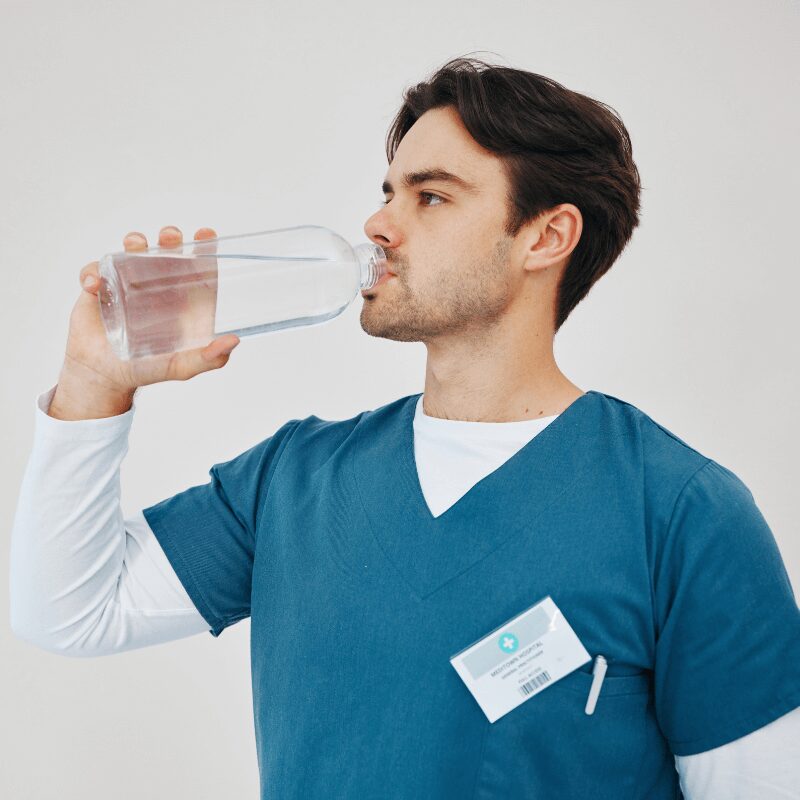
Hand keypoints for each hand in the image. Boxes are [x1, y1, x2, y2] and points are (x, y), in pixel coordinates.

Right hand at [50, 226, 240, 419]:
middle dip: (169, 238)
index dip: (203, 247)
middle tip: (170, 238)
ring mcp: (126, 282)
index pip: (196, 266)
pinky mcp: (99, 288)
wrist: (105, 376)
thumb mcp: (181, 367)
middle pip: (166, 250)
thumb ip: (209, 358)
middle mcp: (156, 285)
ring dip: (135, 242)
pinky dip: (92, 273)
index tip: (206, 235)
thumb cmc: (147, 369)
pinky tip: (93, 287)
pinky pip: (94, 270)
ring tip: (135, 246)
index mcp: (182, 298)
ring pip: (131, 250)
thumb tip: (233, 341)